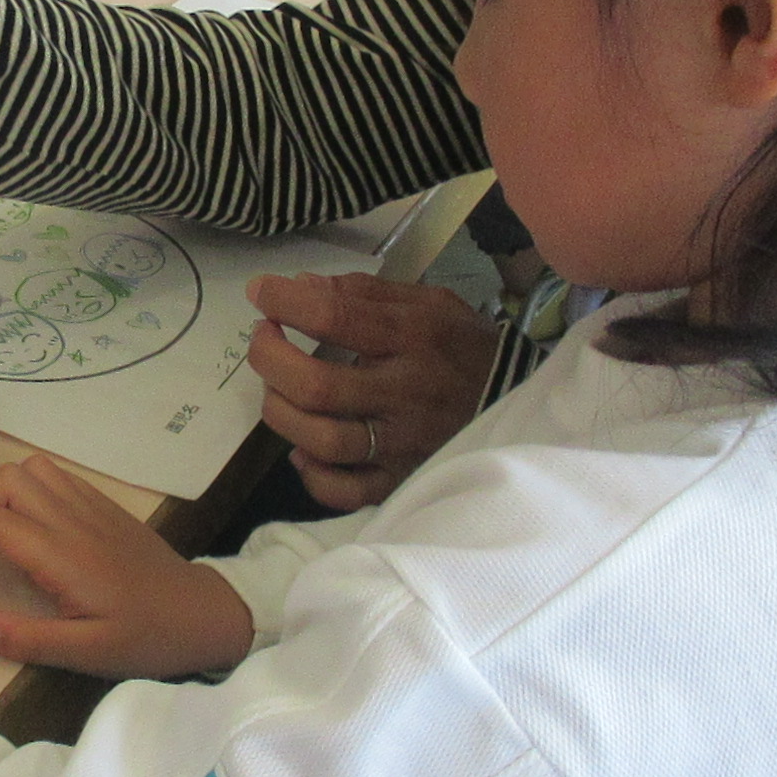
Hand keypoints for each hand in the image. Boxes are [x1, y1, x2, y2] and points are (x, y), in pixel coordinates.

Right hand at [0, 455, 253, 677]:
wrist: (203, 613)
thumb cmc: (148, 637)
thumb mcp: (90, 654)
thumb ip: (30, 639)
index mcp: (66, 556)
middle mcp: (76, 521)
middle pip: (11, 481)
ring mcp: (93, 508)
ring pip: (34, 471)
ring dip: (1, 491)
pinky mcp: (106, 508)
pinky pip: (58, 478)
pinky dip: (29, 490)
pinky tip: (29, 527)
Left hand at [247, 273, 499, 510]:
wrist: (514, 400)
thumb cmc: (462, 346)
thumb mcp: (429, 302)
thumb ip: (365, 293)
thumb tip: (301, 287)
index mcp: (415, 339)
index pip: (336, 318)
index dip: (285, 302)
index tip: (261, 292)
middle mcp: (406, 394)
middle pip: (317, 386)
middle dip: (271, 359)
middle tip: (264, 339)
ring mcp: (402, 444)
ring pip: (323, 441)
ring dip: (281, 413)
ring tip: (277, 390)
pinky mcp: (400, 479)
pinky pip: (343, 490)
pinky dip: (312, 472)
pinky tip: (303, 448)